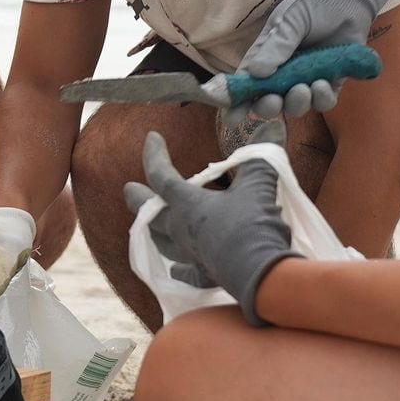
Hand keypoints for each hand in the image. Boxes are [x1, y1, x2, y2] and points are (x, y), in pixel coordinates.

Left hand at [123, 122, 297, 326]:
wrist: (261, 275)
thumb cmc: (253, 224)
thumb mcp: (259, 183)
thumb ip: (261, 154)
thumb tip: (272, 123)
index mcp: (187, 205)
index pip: (161, 176)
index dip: (154, 155)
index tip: (151, 137)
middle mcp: (180, 231)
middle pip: (149, 214)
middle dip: (137, 199)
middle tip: (127, 189)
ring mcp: (189, 257)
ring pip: (162, 243)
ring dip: (154, 231)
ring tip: (150, 226)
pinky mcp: (204, 277)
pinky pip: (185, 272)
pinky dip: (180, 268)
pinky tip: (177, 268)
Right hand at [236, 0, 397, 120]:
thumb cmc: (313, 4)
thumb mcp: (290, 19)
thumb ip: (276, 46)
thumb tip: (256, 73)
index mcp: (266, 56)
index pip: (247, 83)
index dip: (238, 102)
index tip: (233, 117)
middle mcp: (284, 72)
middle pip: (269, 101)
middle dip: (268, 107)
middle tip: (274, 100)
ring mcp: (307, 79)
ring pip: (296, 106)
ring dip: (296, 103)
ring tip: (304, 88)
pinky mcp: (332, 81)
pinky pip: (324, 102)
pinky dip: (321, 99)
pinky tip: (322, 84)